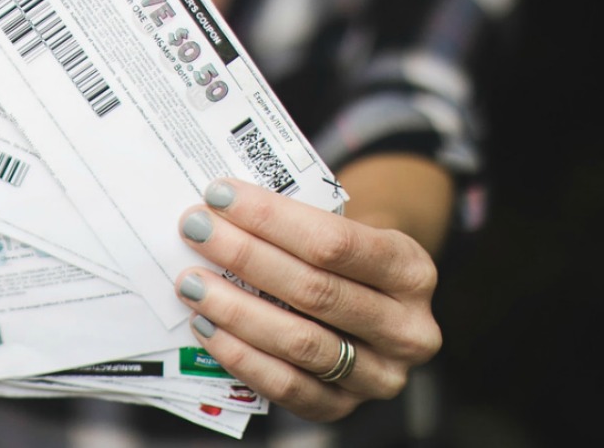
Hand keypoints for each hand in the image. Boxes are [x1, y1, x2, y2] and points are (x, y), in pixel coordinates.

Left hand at [174, 177, 441, 421]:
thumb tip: (217, 210)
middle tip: (196, 230)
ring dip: (235, 310)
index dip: (273, 218)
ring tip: (191, 283)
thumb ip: (296, 225)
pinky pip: (286, 386)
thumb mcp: (346, 229)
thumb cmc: (343, 260)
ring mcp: (379, 375)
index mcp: (411, 270)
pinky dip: (240, 356)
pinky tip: (206, 326)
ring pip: (299, 342)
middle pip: (315, 290)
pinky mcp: (342, 408)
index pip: (335, 242)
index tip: (221, 195)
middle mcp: (408, 329)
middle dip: (246, 257)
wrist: (370, 308)